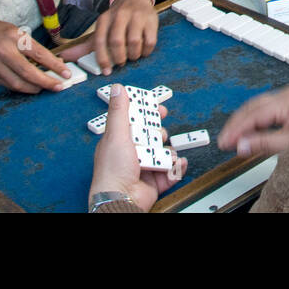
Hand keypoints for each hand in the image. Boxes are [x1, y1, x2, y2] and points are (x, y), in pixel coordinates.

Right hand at [0, 17, 68, 91]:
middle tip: (58, 86)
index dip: (55, 66)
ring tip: (44, 87)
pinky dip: (20, 87)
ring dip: (33, 88)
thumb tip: (52, 62)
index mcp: (14, 36)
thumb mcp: (15, 31)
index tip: (66, 73)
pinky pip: (8, 85)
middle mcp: (4, 51)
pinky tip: (29, 86)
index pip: (39, 54)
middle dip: (46, 82)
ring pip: (18, 83)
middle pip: (28, 72)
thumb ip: (31, 47)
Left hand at [64, 0, 157, 74]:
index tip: (106, 71)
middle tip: (121, 63)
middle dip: (119, 57)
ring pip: (134, 42)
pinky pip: (150, 41)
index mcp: (104, 19)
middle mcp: (120, 16)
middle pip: (117, 41)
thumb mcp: (101, 28)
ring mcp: (136, 17)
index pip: (100, 40)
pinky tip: (143, 51)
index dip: (102, 58)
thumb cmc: (116, 19)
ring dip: (133, 55)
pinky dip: (146, 51)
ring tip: (132, 56)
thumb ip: (85, 46)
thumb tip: (65, 57)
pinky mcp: (151, 21)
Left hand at [89, 85, 186, 210]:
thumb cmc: (112, 171)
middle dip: (160, 133)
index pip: (137, 120)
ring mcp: (145, 166)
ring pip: (165, 152)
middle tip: (161, 133)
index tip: (159, 107)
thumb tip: (118, 89)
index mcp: (120, 140)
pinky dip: (176, 167)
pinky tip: (176, 164)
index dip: (149, 112)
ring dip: (168, 152)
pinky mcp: (155, 180)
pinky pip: (172, 170)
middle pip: (154, 135)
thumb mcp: (116, 135)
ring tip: (163, 157)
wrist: (122, 199)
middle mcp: (133, 152)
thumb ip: (119, 111)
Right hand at [217, 86, 288, 157]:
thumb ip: (263, 143)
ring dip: (244, 123)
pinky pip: (265, 111)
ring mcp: (288, 99)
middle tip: (224, 140)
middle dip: (237, 125)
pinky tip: (248, 133)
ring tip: (232, 138)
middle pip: (252, 108)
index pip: (253, 114)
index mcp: (285, 100)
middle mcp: (285, 95)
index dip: (236, 129)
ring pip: (257, 109)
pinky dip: (254, 123)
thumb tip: (240, 145)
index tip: (224, 142)